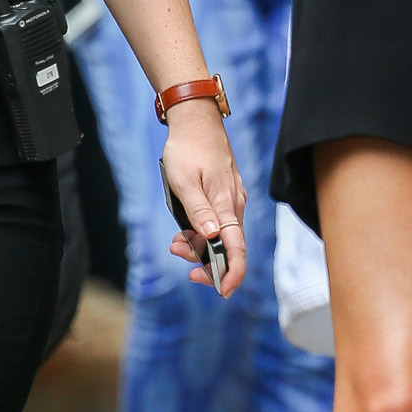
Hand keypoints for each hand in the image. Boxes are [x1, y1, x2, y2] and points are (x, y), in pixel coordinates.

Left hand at [161, 102, 248, 295]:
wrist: (196, 120)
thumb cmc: (187, 149)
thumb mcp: (184, 181)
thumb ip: (198, 211)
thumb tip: (212, 237)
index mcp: (226, 204)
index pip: (237, 248)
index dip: (232, 273)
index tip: (223, 291)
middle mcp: (234, 205)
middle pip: (228, 247)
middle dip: (205, 260)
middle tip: (176, 251)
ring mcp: (231, 199)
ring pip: (221, 235)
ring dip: (200, 245)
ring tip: (175, 240)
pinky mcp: (225, 195)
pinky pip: (219, 223)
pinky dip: (203, 232)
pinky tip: (185, 228)